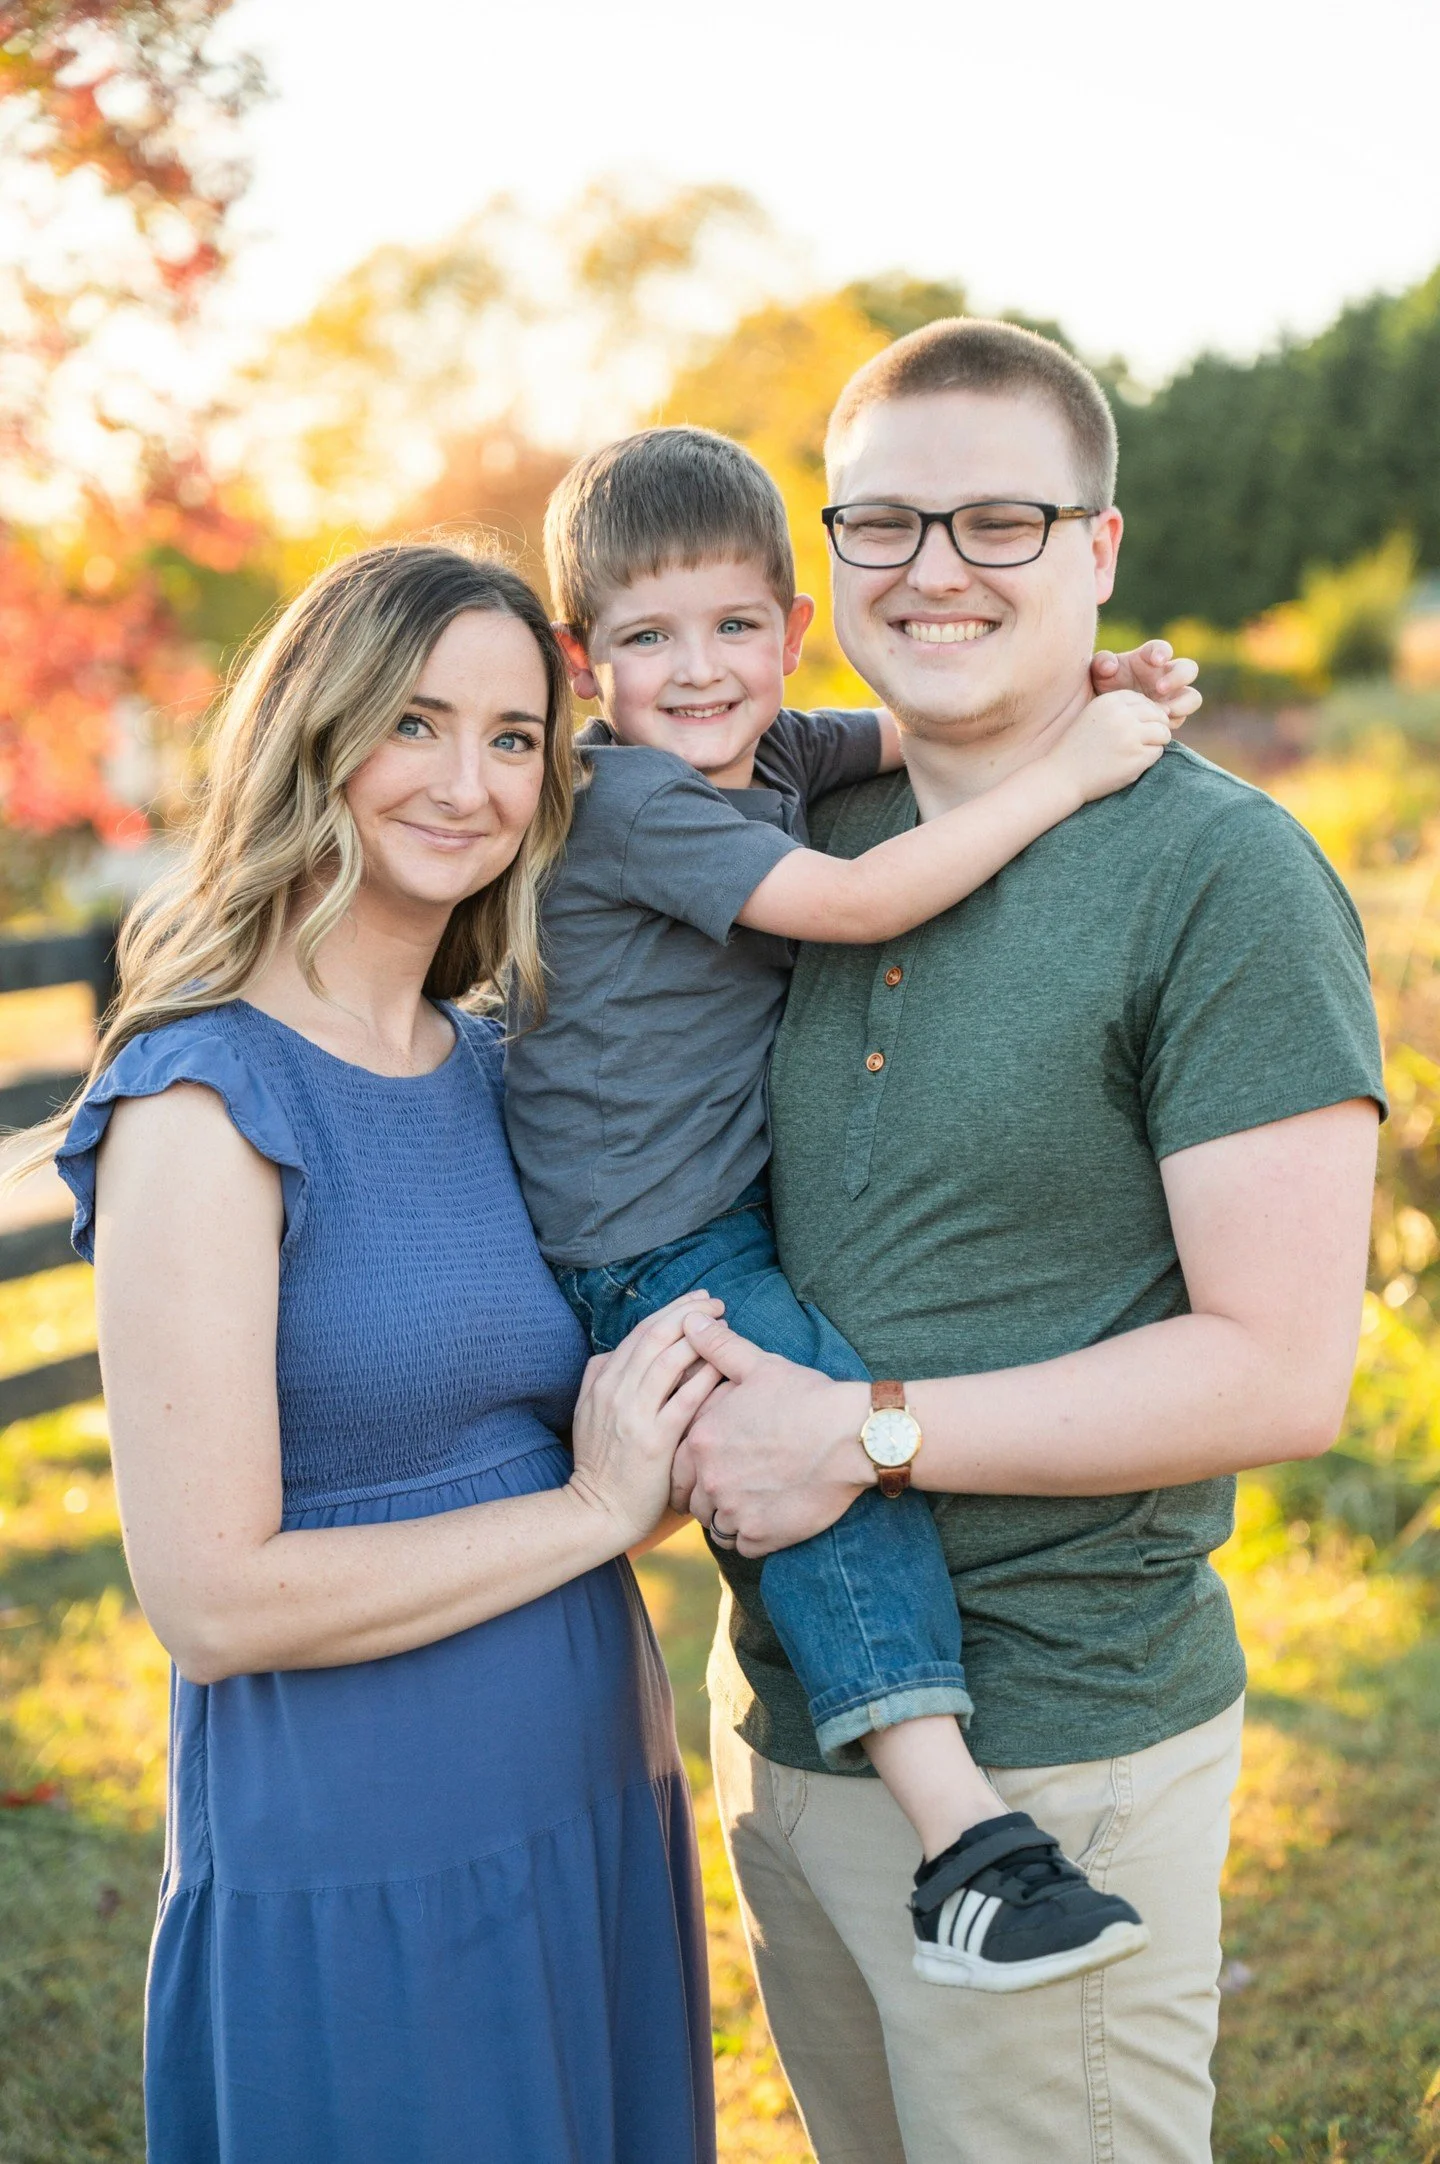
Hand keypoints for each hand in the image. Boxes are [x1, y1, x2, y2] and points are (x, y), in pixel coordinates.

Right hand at [569, 1294, 722, 1550]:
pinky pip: (684, 1399)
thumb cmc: (601, 1462)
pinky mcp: (654, 1441)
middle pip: (656, 1336)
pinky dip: (704, 1377)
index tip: (698, 1301)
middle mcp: (615, 1390)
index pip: (641, 1331)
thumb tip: (621, 1350)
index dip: (672, 1310)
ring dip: (700, 1339)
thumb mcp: (588, 1411)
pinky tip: (724, 1366)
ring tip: (725, 1328)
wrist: (596, 1511)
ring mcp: (634, 1415)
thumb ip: (602, 1377)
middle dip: (690, 1314)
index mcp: (602, 1380)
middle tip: (717, 1304)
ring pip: (669, 1360)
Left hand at [677, 1312, 871, 1556]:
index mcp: (701, 1438)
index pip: (674, 1466)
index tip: (710, 1465)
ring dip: (726, 1517)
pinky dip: (749, 1537)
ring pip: (714, 1525)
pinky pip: (740, 1546)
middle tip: (730, 1487)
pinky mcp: (760, 1536)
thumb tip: (690, 1319)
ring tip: (751, 1501)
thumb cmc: (807, 1397)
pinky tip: (767, 1518)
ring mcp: (734, 1510)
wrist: (852, 1436)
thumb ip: (718, 1347)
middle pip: (691, 1500)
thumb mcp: (759, 1366)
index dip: (689, 1467)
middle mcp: (709, 1478)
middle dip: (704, 1495)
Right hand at [1046, 689, 1170, 807]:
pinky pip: (1157, 752)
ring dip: (1155, 743)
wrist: (1062, 776)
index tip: (1132, 730)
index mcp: (1110, 701)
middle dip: (1154, 728)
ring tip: (1138, 753)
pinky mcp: (1137, 756)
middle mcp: (1122, 714)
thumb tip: (1159, 711)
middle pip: (1157, 714)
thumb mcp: (1094, 717)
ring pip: (1163, 732)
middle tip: (1140, 743)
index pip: (1143, 700)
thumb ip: (1120, 710)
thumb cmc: (1078, 749)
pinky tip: (1131, 764)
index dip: (1143, 716)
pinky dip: (1149, 759)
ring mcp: (1131, 735)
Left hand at [1091, 638, 1200, 726]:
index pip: (1161, 649)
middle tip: (1160, 689)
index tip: (1156, 660)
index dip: (1162, 652)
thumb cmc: (1102, 684)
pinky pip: (1180, 718)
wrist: (1103, 712)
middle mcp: (1165, 675)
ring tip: (1163, 712)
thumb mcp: (1096, 672)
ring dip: (1183, 704)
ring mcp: (1171, 696)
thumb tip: (1111, 666)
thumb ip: (1101, 663)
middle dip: (1178, 678)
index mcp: (1149, 658)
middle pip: (1188, 669)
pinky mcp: (1171, 716)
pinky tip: (1155, 726)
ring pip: (1192, 697)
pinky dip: (1171, 722)